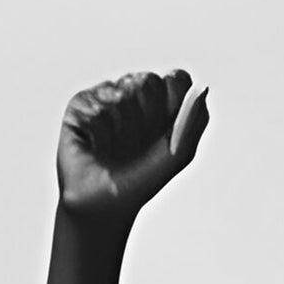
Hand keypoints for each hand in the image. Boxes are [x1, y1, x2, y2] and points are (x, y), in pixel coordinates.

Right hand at [55, 70, 208, 225]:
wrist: (102, 205)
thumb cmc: (143, 180)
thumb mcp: (178, 154)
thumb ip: (193, 120)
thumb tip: (202, 88)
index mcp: (161, 101)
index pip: (176, 78)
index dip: (174, 101)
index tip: (167, 129)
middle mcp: (133, 93)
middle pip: (149, 81)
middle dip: (149, 116)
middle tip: (138, 145)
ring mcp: (106, 96)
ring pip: (123, 92)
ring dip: (125, 127)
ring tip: (117, 148)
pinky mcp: (80, 104)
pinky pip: (98, 106)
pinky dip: (102, 132)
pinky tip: (96, 146)